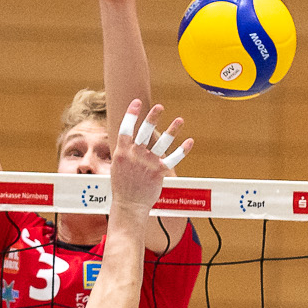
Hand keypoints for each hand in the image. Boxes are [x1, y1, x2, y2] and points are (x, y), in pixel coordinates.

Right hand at [107, 100, 188, 214]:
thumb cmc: (123, 187)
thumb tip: (129, 140)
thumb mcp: (117, 166)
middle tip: (159, 107)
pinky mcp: (159, 172)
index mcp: (123, 152)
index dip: (131, 114)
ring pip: (162, 143)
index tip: (136, 102)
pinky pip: (173, 159)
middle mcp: (135, 155)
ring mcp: (148, 163)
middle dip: (152, 118)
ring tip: (180, 120)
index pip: (125, 129)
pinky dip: (183, 150)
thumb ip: (125, 152)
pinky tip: (190, 141)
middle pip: (144, 132)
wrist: (129, 205)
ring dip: (172, 130)